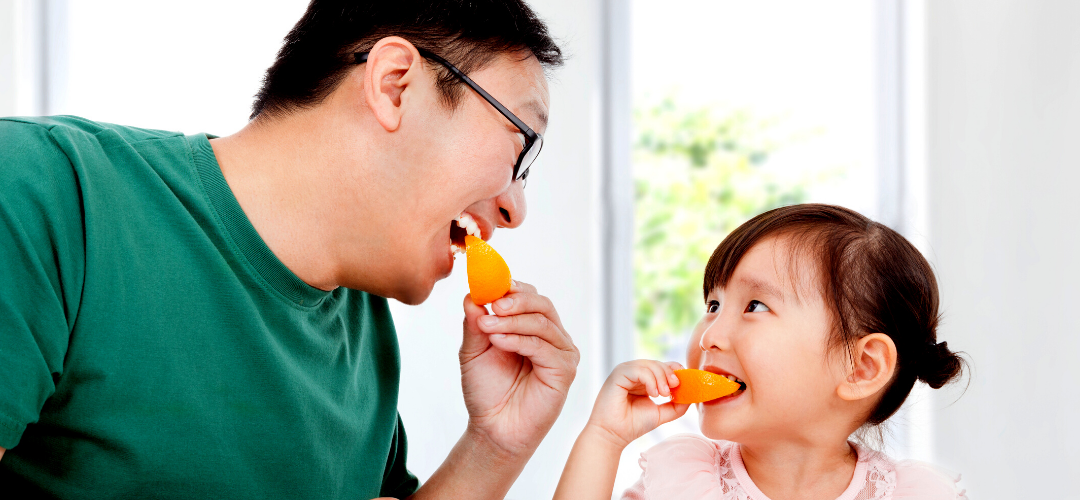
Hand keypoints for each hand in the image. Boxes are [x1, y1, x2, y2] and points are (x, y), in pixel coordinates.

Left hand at [460, 281, 579, 455]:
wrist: (493, 428)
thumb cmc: (487, 390)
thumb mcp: (474, 351)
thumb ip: (475, 323)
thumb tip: (472, 295)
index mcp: (532, 326)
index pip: (529, 295)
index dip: (511, 287)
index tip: (489, 284)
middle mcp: (551, 336)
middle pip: (541, 303)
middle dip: (515, 301)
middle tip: (492, 305)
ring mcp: (561, 353)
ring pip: (542, 322)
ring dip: (512, 321)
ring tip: (487, 327)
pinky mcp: (564, 370)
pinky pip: (544, 347)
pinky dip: (520, 340)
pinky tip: (499, 341)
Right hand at [586, 360, 689, 448]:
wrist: (613, 435)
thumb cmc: (633, 425)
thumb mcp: (661, 413)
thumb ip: (676, 405)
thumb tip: (691, 396)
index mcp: (643, 380)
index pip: (662, 366)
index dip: (675, 370)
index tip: (682, 383)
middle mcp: (633, 373)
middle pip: (657, 363)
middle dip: (669, 374)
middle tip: (674, 389)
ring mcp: (625, 372)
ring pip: (649, 365)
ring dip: (661, 378)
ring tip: (663, 394)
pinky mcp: (618, 374)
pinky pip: (638, 369)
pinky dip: (650, 380)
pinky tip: (653, 394)